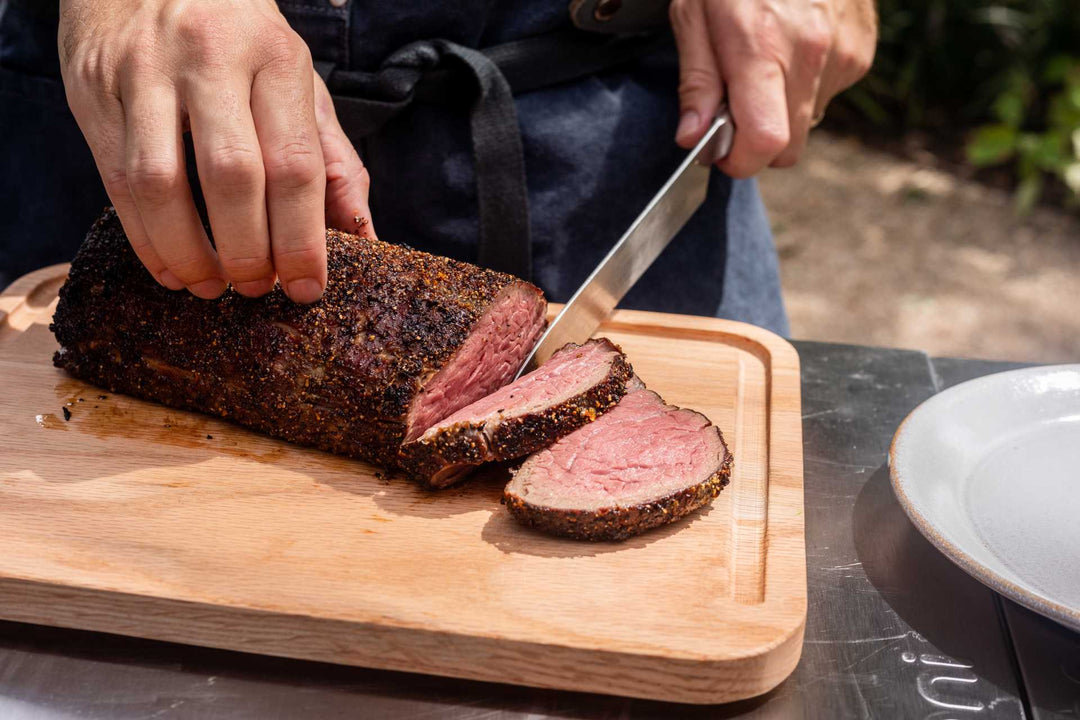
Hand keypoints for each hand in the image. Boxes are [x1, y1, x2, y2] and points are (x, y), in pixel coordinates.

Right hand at [59, 0, 374, 302]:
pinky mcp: (92, 90)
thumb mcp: (298, 82)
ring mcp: (143, 72)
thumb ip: (333, 159)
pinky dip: (145, 238)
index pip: (295, 165)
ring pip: (160, 184)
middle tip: (257, 290)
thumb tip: (362, 238)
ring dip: (189, 254)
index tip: (307, 288)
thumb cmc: (240, 39)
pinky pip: (115, 180)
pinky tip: (170, 266)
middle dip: (248, 252)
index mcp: (275, 58)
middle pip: (231, 177)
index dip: (303, 240)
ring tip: (211, 287)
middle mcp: (209, 58)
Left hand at [670, 0, 875, 175]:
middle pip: (789, 148)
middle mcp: (811, 55)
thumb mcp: (694, 14)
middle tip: (733, 109)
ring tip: (764, 61)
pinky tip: (792, 48)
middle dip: (757, 143)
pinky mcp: (862, 51)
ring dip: (781, 110)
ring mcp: (844, 54)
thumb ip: (696, 81)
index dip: (738, 162)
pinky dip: (806, 85)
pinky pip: (828, 94)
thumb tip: (692, 137)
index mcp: (762, 47)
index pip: (764, 143)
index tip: (718, 153)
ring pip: (809, 122)